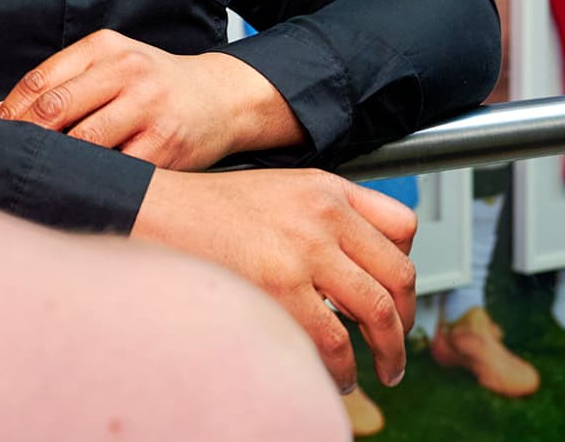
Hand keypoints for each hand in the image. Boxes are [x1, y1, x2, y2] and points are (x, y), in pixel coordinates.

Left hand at [0, 30, 301, 170]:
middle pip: (56, 109)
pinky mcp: (164, 146)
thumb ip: (63, 81)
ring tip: (35, 174)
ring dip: (54, 161)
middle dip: (24, 137)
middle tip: (6, 158)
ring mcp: (148, 109)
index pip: (42, 81)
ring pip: (82, 142)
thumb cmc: (155, 84)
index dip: (10, 111)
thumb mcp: (113, 62)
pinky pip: (117, 169)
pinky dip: (92, 179)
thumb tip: (0, 113)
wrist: (222, 98)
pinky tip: (76, 186)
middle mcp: (128, 72)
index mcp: (106, 48)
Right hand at [132, 167, 419, 391]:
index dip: (408, 269)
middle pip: (399, 275)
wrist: (156, 211)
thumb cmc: (211, 209)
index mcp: (327, 189)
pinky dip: (343, 367)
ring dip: (385, 353)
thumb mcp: (281, 189)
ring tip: (379, 372)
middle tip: (397, 346)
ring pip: (376, 313)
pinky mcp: (279, 287)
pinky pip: (333, 340)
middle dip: (406, 322)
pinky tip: (338, 375)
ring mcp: (304, 251)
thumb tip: (363, 268)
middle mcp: (323, 215)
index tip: (401, 296)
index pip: (403, 227)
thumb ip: (328, 214)